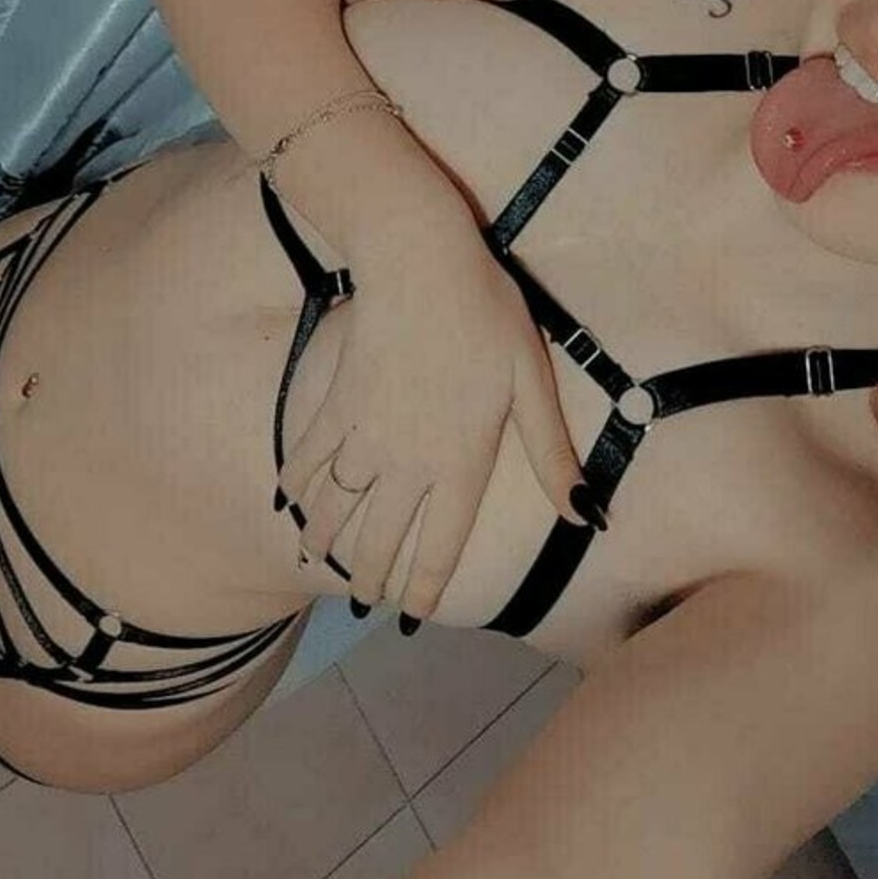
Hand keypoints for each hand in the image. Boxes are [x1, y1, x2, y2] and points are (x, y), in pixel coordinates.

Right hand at [274, 220, 594, 619]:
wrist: (419, 263)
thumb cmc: (487, 314)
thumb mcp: (532, 382)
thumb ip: (553, 454)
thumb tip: (587, 516)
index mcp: (461, 461)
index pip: (441, 545)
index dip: (423, 587)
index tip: (410, 615)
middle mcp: (407, 461)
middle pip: (381, 537)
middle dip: (371, 575)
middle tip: (364, 600)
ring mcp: (364, 434)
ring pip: (337, 504)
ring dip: (324, 537)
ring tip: (318, 558)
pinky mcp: (336, 403)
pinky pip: (309, 457)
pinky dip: (297, 483)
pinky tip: (290, 499)